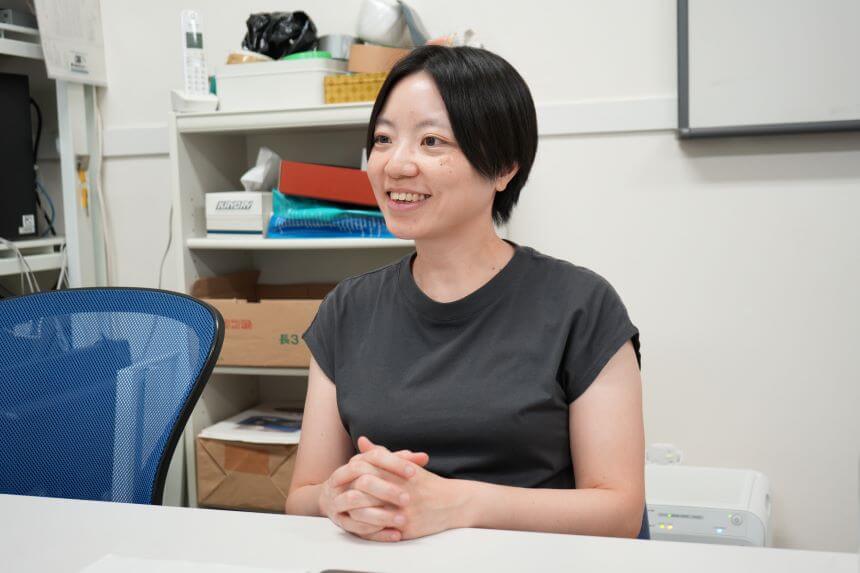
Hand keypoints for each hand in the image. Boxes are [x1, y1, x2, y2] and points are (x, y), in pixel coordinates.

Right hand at [320, 443, 428, 541]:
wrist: (334, 496)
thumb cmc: (366, 480)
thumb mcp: (380, 469)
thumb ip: (401, 461)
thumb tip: (423, 457)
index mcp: (355, 463)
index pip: (374, 457)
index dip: (394, 463)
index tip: (413, 472)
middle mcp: (342, 479)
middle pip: (363, 480)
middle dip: (387, 490)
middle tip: (408, 499)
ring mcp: (338, 499)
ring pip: (355, 503)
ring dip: (380, 513)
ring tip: (403, 520)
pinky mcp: (340, 519)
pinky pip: (355, 527)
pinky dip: (376, 532)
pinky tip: (396, 534)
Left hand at [338, 437, 469, 540]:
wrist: (454, 503)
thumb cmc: (428, 483)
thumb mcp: (406, 465)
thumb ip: (382, 454)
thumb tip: (362, 441)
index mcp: (398, 472)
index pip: (365, 469)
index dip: (351, 472)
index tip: (345, 476)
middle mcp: (400, 490)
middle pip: (363, 490)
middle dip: (349, 492)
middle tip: (342, 493)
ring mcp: (402, 511)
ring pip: (367, 513)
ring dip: (355, 512)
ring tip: (350, 509)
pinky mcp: (406, 528)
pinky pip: (379, 530)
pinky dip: (367, 528)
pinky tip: (362, 524)